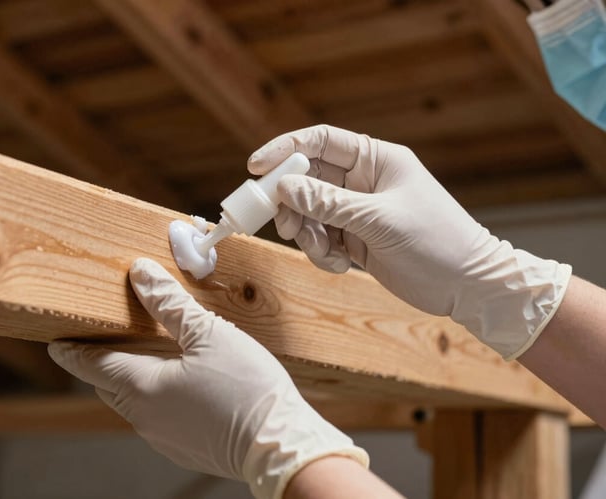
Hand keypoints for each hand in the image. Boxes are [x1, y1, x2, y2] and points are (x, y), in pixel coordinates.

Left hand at [48, 258, 367, 498]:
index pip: (90, 364)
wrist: (281, 447)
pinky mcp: (183, 447)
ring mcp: (162, 437)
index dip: (72, 350)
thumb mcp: (209, 334)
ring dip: (131, 378)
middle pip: (109, 384)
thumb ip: (170, 303)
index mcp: (140, 387)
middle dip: (102, 362)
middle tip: (101, 340)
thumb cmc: (247, 389)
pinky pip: (157, 416)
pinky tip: (179, 381)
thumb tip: (140, 273)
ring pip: (133, 402)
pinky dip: (156, 395)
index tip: (56, 342)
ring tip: (143, 354)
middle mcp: (143, 417)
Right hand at [249, 125, 570, 359]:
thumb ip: (329, 204)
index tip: (256, 167)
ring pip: (310, 213)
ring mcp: (358, 211)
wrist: (468, 286)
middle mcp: (363, 182)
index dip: (285, 149)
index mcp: (376, 160)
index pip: (321, 141)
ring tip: (323, 251)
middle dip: (292, 203)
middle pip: (307, 179)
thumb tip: (284, 187)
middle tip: (287, 225)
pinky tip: (340, 265)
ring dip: (307, 233)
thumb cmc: (437, 242)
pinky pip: (321, 238)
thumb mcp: (379, 221)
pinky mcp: (355, 239)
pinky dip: (322, 252)